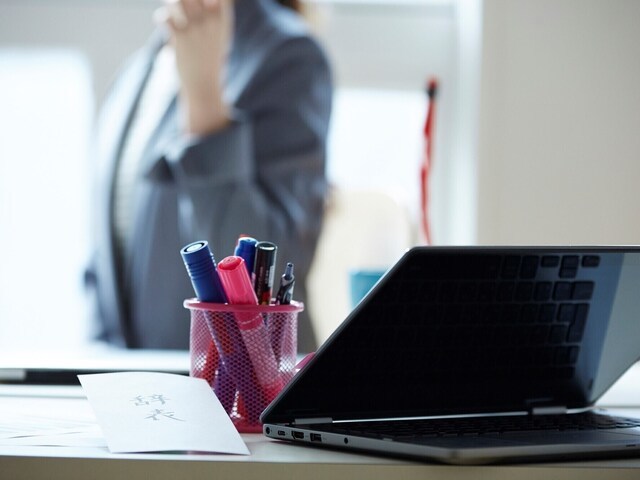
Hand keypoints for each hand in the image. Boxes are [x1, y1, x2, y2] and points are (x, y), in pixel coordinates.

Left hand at [155, 0, 232, 134]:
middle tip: (180, 6)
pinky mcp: (181, 39)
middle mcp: (210, 21)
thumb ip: (216, 13)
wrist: (204, 84)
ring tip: (170, 10)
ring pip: (177, 1)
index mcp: (222, 19)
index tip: (202, 5)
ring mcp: (195, 29)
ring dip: (170, 3)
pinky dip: (161, 18)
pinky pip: (165, 18)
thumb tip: (211, 2)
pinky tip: (163, 24)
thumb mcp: (220, 34)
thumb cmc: (211, 58)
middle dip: (183, 0)